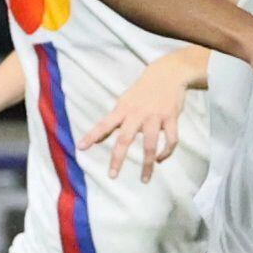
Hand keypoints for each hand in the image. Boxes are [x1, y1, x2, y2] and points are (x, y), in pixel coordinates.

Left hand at [81, 53, 195, 180]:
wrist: (168, 74)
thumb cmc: (143, 90)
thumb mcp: (125, 101)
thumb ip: (115, 119)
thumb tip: (98, 138)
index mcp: (123, 109)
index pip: (104, 124)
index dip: (92, 136)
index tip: (81, 148)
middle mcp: (137, 113)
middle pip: (125, 139)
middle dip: (118, 158)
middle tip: (112, 176)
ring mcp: (155, 116)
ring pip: (150, 144)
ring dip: (147, 163)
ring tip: (144, 179)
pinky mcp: (171, 117)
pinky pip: (171, 139)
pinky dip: (166, 152)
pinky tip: (160, 159)